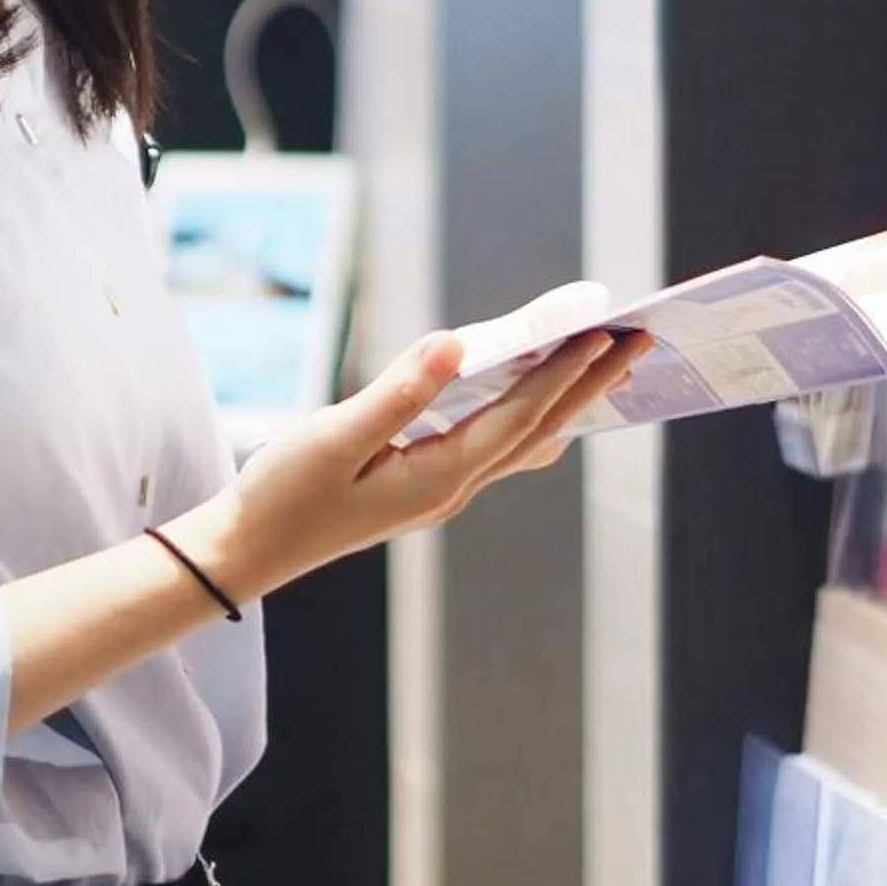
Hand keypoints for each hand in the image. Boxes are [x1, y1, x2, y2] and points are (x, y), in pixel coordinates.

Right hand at [165, 325, 651, 604]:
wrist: (249, 550)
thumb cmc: (284, 494)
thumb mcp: (336, 437)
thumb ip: (399, 392)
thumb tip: (456, 345)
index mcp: (439, 477)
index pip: (519, 417)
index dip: (565, 374)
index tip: (604, 334)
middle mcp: (452, 488)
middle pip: (538, 430)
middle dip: (590, 385)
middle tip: (637, 342)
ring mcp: (441, 492)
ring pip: (523, 442)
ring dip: (566, 401)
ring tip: (605, 367)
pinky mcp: (423, 486)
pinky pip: (495, 446)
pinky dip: (527, 415)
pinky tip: (532, 400)